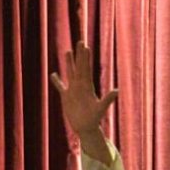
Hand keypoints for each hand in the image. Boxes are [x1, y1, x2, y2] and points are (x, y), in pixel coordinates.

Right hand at [50, 41, 117, 161]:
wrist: (86, 127)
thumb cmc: (94, 119)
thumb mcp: (101, 108)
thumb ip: (108, 99)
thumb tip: (117, 90)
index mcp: (87, 86)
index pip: (86, 68)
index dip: (85, 58)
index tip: (85, 47)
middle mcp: (80, 86)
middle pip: (79, 67)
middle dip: (79, 55)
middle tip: (80, 42)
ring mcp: (73, 90)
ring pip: (70, 73)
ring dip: (69, 63)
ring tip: (67, 51)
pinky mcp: (66, 97)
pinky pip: (60, 87)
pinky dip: (56, 81)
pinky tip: (53, 74)